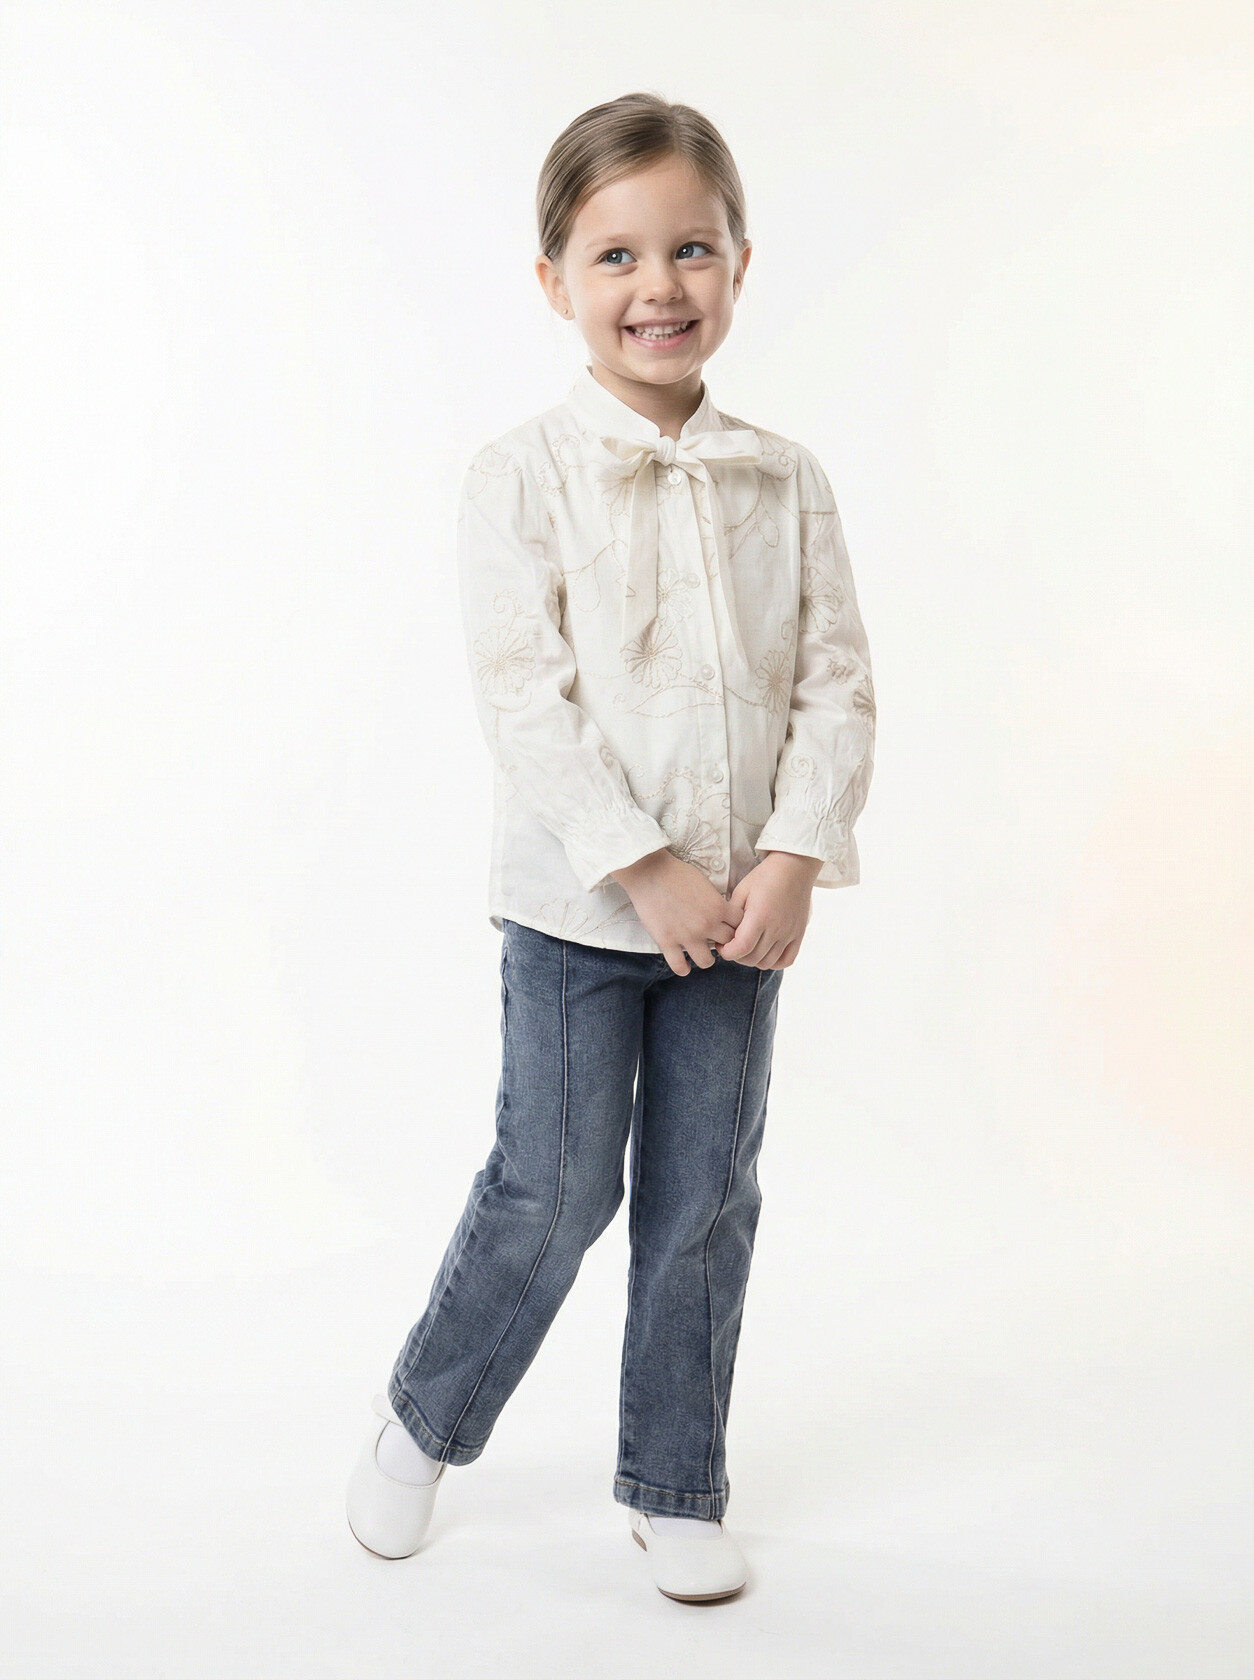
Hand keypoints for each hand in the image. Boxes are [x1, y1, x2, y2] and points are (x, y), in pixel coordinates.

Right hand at [611, 848, 744, 976]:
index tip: (728, 926)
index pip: (741, 926)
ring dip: (705, 957)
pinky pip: (680, 967)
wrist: (649, 872)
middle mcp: (706, 925)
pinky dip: (683, 968)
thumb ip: (716, 901)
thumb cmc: (677, 873)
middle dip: (723, 942)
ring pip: (707, 962)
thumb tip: (723, 914)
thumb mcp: (705, 883)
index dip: (736, 926)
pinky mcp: (667, 942)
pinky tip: (682, 963)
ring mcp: (687, 936)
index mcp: (719, 907)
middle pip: (728, 944)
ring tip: (699, 951)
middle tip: (714, 940)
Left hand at [713, 851, 821, 968]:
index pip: (740, 948)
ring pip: (767, 963)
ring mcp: (789, 933)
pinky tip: (765, 953)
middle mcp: (776, 928)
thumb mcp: (742, 891)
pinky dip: (774, 962)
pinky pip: (787, 960)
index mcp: (760, 916)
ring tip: (747, 948)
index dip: (727, 952)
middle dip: (736, 956)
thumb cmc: (766, 876)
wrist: (794, 867)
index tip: (722, 945)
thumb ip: (731, 914)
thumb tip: (722, 932)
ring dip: (753, 960)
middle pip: (752, 958)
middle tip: (731, 946)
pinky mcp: (799, 935)